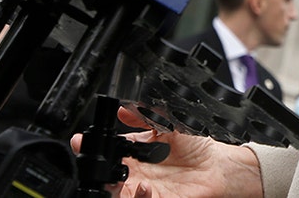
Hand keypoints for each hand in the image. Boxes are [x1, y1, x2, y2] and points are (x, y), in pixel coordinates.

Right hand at [71, 107, 261, 197]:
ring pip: (115, 194)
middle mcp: (135, 173)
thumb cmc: (196, 146)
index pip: (106, 152)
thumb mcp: (169, 125)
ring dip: (112, 189)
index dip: (91, 148)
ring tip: (122, 179)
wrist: (217, 167)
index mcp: (134, 153)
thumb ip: (145, 117)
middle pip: (104, 177)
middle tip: (99, 165)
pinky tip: (145, 187)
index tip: (81, 142)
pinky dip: (137, 197)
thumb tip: (122, 109)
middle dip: (96, 172)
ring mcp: (143, 190)